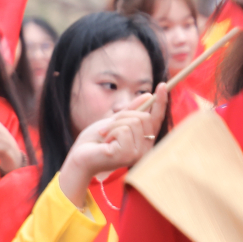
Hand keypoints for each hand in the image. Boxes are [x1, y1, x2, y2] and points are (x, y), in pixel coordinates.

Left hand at [57, 87, 166, 201]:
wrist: (80, 156)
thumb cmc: (94, 141)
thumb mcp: (113, 122)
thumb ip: (130, 111)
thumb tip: (148, 95)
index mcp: (143, 140)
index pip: (157, 118)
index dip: (161, 101)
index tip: (162, 84)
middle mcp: (145, 148)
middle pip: (144, 117)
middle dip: (122, 116)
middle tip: (107, 127)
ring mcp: (139, 153)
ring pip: (134, 122)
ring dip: (113, 125)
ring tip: (105, 136)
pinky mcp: (128, 155)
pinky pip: (124, 130)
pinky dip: (110, 132)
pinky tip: (105, 144)